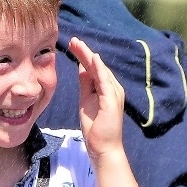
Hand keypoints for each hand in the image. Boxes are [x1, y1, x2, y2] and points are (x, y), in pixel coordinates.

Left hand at [69, 37, 124, 160]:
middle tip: (73, 40)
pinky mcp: (111, 100)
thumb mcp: (86, 101)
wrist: (103, 147)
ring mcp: (114, 94)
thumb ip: (86, 85)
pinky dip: (99, 69)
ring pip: (100, 70)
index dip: (83, 56)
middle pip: (96, 66)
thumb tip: (82, 68)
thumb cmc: (95, 128)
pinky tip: (92, 58)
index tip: (72, 45)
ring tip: (78, 44)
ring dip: (89, 56)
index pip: (93, 69)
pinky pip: (104, 81)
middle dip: (85, 52)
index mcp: (105, 89)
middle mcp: (112, 88)